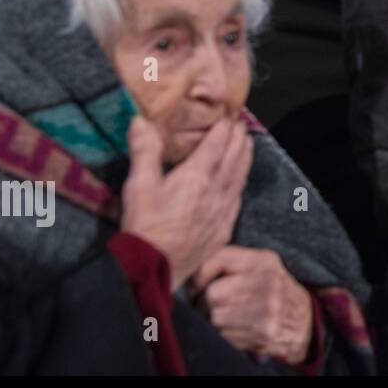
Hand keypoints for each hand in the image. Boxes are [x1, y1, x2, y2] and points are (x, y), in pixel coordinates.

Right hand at [120, 115, 251, 291]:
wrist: (154, 268)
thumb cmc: (144, 226)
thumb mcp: (139, 185)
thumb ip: (144, 151)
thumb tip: (141, 120)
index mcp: (198, 176)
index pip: (217, 145)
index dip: (224, 130)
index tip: (228, 118)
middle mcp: (216, 191)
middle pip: (234, 158)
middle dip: (238, 140)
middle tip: (241, 126)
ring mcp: (222, 211)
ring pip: (240, 178)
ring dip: (245, 159)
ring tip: (248, 146)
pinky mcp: (223, 229)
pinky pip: (238, 200)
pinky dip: (241, 184)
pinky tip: (240, 183)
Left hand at [189, 246, 314, 364]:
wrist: (305, 320)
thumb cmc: (273, 291)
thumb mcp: (260, 266)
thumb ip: (230, 262)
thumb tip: (188, 270)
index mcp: (263, 261)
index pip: (216, 260)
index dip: (198, 276)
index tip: (197, 286)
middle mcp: (267, 282)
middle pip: (212, 294)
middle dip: (203, 303)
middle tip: (209, 306)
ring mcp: (267, 309)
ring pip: (214, 318)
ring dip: (212, 321)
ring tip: (224, 318)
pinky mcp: (263, 333)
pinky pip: (224, 336)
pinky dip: (223, 335)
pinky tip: (235, 329)